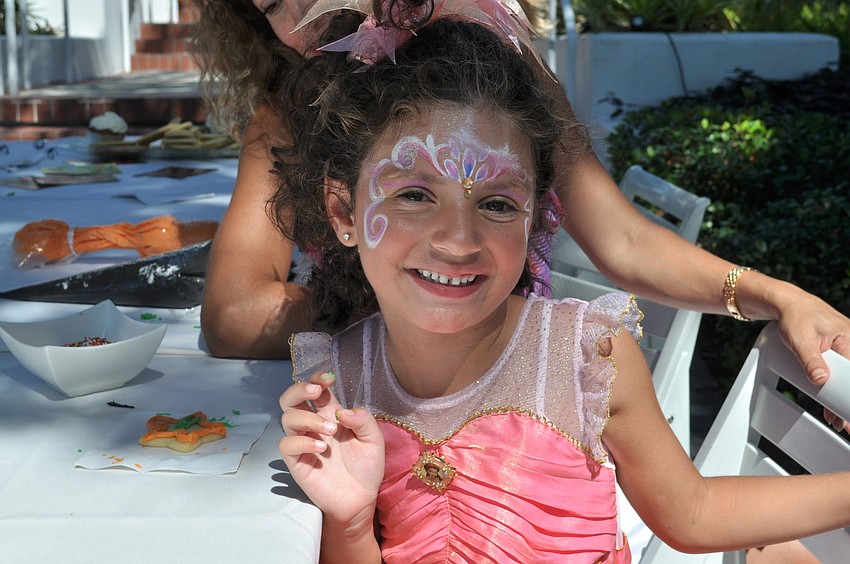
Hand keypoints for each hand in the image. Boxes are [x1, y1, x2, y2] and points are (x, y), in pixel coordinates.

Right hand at [279, 371, 384, 525]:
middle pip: (291, 399)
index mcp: (330, 415)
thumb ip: (363, 420)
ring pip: (287, 418)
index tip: (328, 378)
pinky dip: (302, 442)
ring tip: (331, 431)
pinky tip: (321, 448)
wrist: (361, 499)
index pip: (315, 390)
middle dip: (300, 389)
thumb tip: (341, 411)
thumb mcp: (374, 440)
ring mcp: (302, 443)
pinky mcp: (296, 462)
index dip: (317, 379)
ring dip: (308, 418)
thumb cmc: (366, 467)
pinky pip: (286, 444)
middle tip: (317, 392)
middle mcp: (313, 426)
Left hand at [775, 292, 849, 430]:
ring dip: (841, 398)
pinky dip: (837, 387)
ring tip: (837, 419)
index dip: (849, 396)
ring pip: (847, 377)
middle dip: (846, 401)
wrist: (788, 304)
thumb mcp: (799, 339)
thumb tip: (820, 379)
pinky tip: (833, 405)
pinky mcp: (839, 351)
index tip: (848, 414)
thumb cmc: (795, 316)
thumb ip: (810, 360)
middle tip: (843, 422)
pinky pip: (841, 372)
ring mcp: (846, 348)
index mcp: (848, 339)